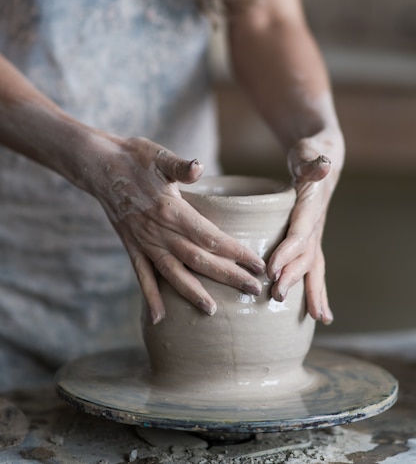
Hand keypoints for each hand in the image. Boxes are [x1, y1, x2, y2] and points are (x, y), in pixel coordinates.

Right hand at [83, 136, 264, 323]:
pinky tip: (159, 318)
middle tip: (254, 290)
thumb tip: (198, 166)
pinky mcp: (131, 246)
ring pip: (173, 274)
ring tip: (212, 312)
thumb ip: (180, 166)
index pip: (210, 238)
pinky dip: (150, 297)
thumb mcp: (159, 156)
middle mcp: (158, 232)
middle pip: (199, 260)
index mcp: (171, 210)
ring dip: (193, 293)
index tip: (257, 265)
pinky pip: (142, 276)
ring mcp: (144, 242)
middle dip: (228, 276)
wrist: (99, 166)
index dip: (236, 252)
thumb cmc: (134, 158)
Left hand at [267, 132, 343, 324]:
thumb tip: (323, 164)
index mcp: (311, 208)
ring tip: (318, 318)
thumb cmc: (308, 155)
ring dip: (314, 291)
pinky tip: (319, 314)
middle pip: (307, 257)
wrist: (322, 158)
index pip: (299, 234)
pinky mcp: (311, 241)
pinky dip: (317, 290)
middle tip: (277, 297)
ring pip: (315, 267)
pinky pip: (314, 268)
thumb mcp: (306, 153)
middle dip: (294, 278)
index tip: (271, 270)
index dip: (287, 253)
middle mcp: (316, 225)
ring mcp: (316, 235)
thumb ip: (310, 162)